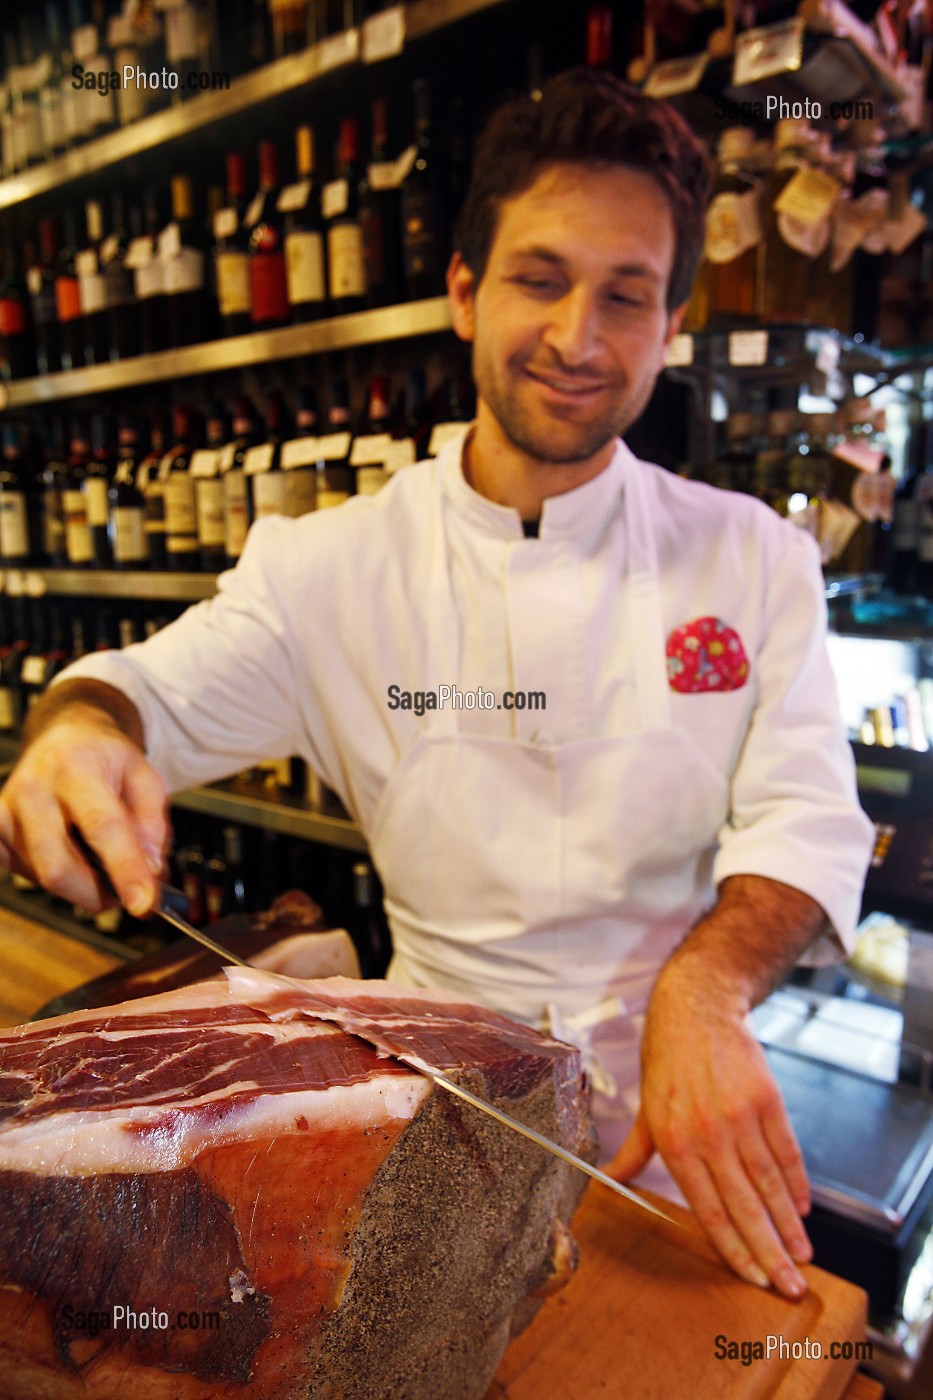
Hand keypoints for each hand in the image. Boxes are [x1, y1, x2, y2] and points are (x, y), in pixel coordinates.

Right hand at [0, 709, 168, 917]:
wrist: (62, 739)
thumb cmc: (104, 758)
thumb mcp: (144, 776)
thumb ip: (152, 823)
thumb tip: (150, 869)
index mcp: (75, 767)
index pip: (102, 827)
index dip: (125, 869)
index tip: (143, 903)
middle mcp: (33, 789)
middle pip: (59, 867)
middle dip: (98, 893)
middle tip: (126, 892)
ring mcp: (6, 813)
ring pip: (44, 878)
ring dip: (83, 885)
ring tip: (101, 859)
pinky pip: (30, 876)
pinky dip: (60, 878)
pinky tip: (72, 853)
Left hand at [608, 960, 811, 1300]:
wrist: (697, 1010)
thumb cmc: (666, 1061)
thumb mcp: (645, 1108)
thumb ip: (632, 1152)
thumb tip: (608, 1184)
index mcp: (674, 1141)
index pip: (709, 1208)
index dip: (733, 1248)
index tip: (753, 1278)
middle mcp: (708, 1133)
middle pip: (745, 1205)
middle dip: (770, 1252)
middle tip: (790, 1286)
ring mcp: (741, 1116)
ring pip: (770, 1183)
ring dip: (789, 1224)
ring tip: (803, 1256)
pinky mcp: (768, 1100)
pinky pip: (787, 1151)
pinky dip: (797, 1183)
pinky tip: (803, 1208)